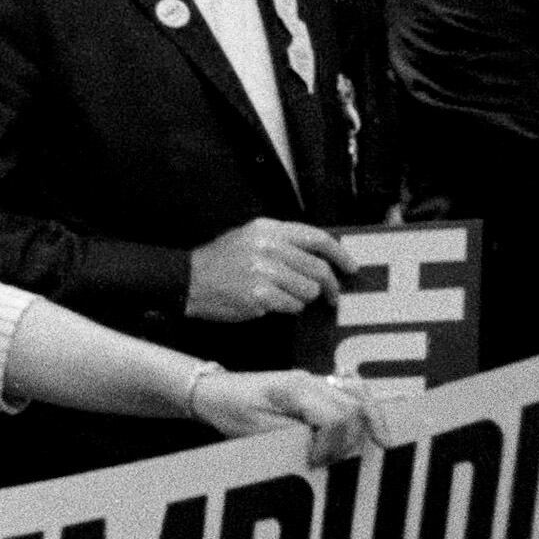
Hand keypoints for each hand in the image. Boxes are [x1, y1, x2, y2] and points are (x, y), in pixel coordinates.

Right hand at [185, 217, 348, 322]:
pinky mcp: (260, 295)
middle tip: (332, 296)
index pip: (316, 238)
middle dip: (329, 286)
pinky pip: (293, 306)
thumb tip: (321, 259)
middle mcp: (268, 247)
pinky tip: (271, 304)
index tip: (350, 267)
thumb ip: (283, 243)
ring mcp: (264, 272)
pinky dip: (288, 309)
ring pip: (309, 290)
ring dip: (303, 298)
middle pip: (318, 268)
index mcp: (268, 229)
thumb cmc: (221, 262)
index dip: (340, 254)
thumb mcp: (250, 238)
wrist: (187, 281)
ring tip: (284, 296)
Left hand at [188, 366, 382, 468]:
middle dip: (356, 436)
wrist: (215, 392)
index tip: (318, 462)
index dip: (335, 446)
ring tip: (380, 443)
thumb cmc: (232, 411)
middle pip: (355, 405)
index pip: (337, 417)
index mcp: (295, 390)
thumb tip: (329, 450)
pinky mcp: (317, 387)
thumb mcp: (258, 432)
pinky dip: (364, 408)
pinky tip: (370, 425)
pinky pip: (352, 391)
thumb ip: (296, 438)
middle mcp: (311, 380)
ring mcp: (316, 380)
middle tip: (340, 460)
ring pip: (360, 394)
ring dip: (370, 420)